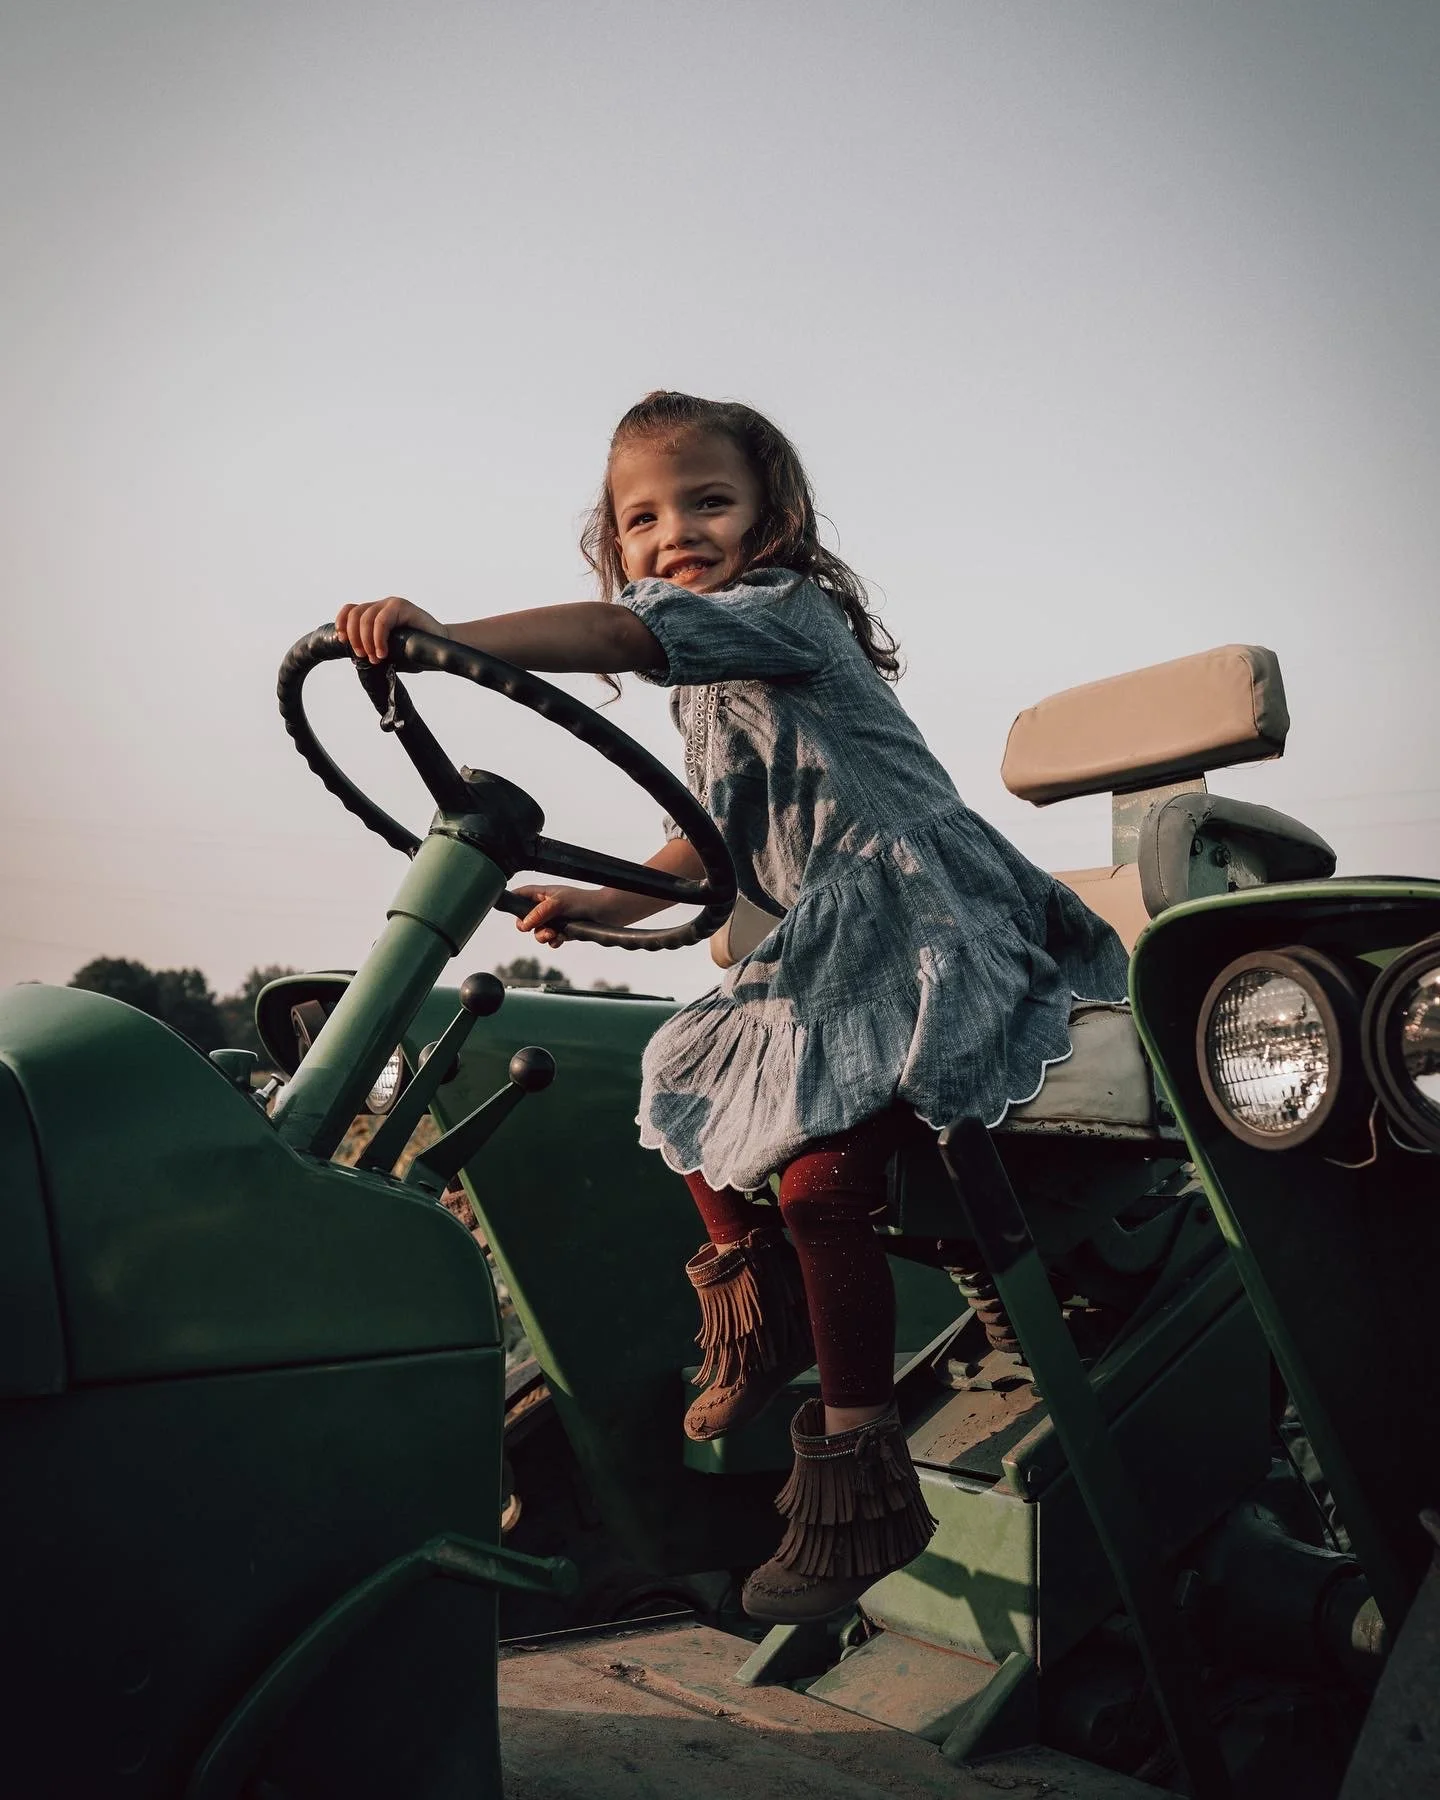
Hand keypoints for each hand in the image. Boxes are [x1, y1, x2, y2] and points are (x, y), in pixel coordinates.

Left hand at [335, 596, 447, 662]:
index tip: (342, 641)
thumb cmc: (415, 651)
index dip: (342, 623)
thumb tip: (355, 656)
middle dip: (354, 637)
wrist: (441, 647)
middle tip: (363, 656)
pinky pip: (382, 620)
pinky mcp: (403, 607)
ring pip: (366, 617)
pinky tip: (382, 652)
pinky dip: (378, 638)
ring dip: (366, 640)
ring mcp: (392, 604)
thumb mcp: (387, 650)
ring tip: (375, 657)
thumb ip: (372, 647)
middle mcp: (382, 605)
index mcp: (375, 613)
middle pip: (355, 614)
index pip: (350, 610)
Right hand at [511, 884, 633, 947]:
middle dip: (529, 927)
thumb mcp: (558, 903)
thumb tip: (523, 925)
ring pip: (538, 932)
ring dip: (543, 936)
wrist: (608, 913)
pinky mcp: (564, 931)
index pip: (521, 894)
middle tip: (537, 929)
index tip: (506, 909)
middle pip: (526, 919)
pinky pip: (551, 940)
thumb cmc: (584, 901)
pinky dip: (554, 941)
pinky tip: (560, 940)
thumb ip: (539, 913)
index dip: (512, 901)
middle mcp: (547, 906)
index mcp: (543, 893)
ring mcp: (555, 919)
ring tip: (553, 935)